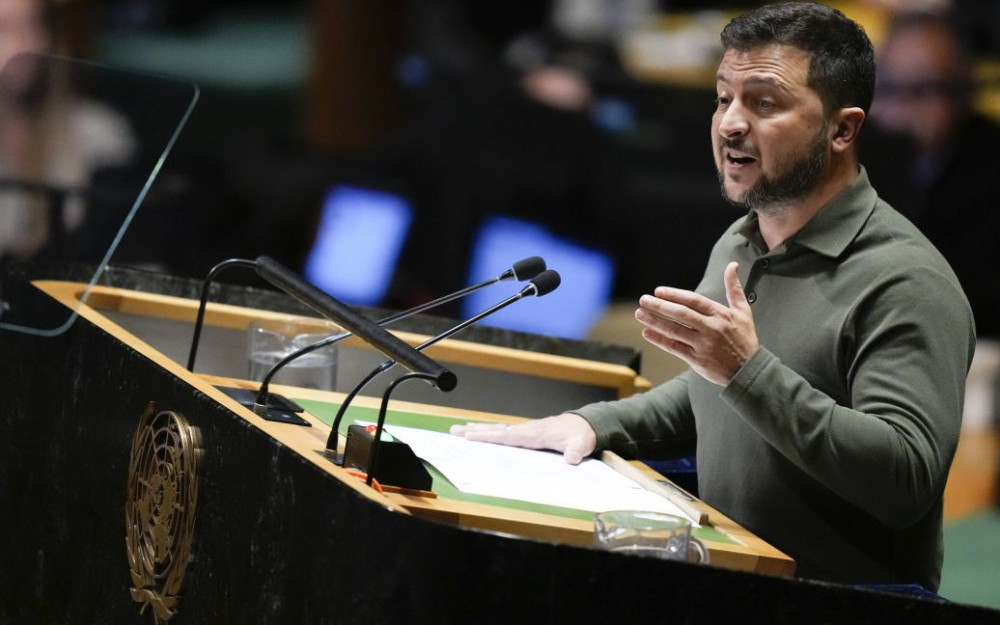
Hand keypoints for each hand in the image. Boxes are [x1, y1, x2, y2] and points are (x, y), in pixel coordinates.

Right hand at [450, 413, 596, 464]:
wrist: (587, 424)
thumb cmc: (582, 435)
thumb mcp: (581, 445)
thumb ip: (576, 452)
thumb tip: (571, 459)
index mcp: (534, 434)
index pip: (507, 435)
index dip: (489, 436)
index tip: (471, 436)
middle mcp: (527, 430)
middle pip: (496, 430)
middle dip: (475, 431)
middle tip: (454, 431)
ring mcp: (526, 430)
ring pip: (498, 429)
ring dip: (479, 429)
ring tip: (460, 429)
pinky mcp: (528, 432)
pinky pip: (505, 432)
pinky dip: (491, 432)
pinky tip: (483, 432)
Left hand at [635, 261, 758, 384]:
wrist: (749, 370)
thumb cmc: (744, 339)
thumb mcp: (743, 311)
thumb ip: (734, 288)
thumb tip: (732, 265)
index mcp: (720, 314)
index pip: (693, 301)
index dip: (674, 295)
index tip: (658, 291)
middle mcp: (711, 328)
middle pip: (681, 314)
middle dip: (660, 306)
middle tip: (643, 300)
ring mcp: (703, 345)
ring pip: (675, 330)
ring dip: (655, 322)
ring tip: (640, 314)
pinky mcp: (697, 360)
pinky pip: (674, 348)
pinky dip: (660, 340)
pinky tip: (647, 333)